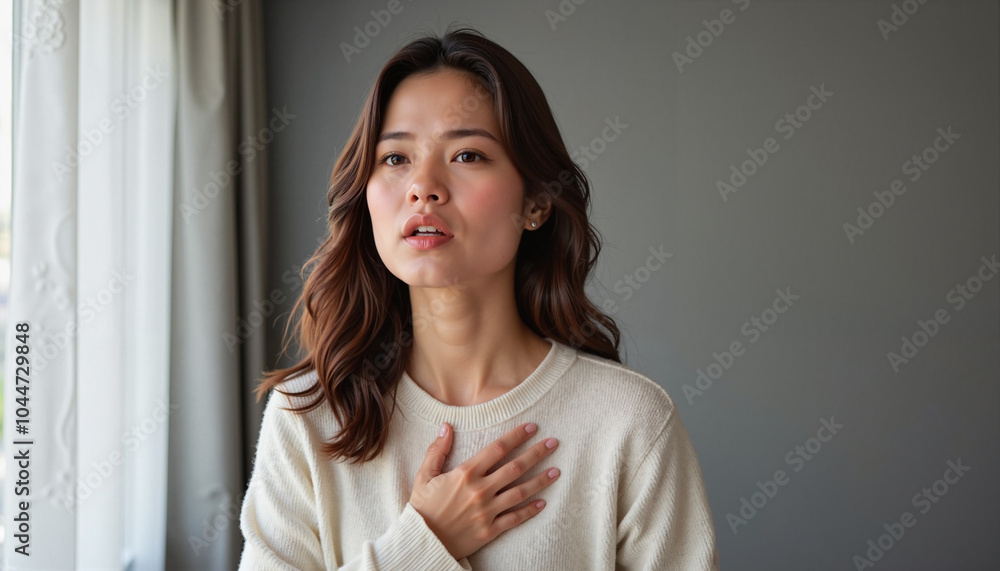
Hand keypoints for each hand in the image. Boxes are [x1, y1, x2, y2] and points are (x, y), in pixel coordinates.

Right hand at [409, 421, 559, 560]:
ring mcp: (487, 511)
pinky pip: (515, 518)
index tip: (532, 427)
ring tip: (556, 471)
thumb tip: (446, 426)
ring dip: (540, 480)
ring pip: (520, 492)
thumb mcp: (424, 476)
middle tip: (553, 443)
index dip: (516, 436)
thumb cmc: (422, 507)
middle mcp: (480, 490)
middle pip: (515, 467)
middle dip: (537, 453)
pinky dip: (530, 511)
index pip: (497, 449)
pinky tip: (543, 503)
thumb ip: (437, 450)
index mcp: (465, 473)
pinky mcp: (490, 530)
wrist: (421, 541)